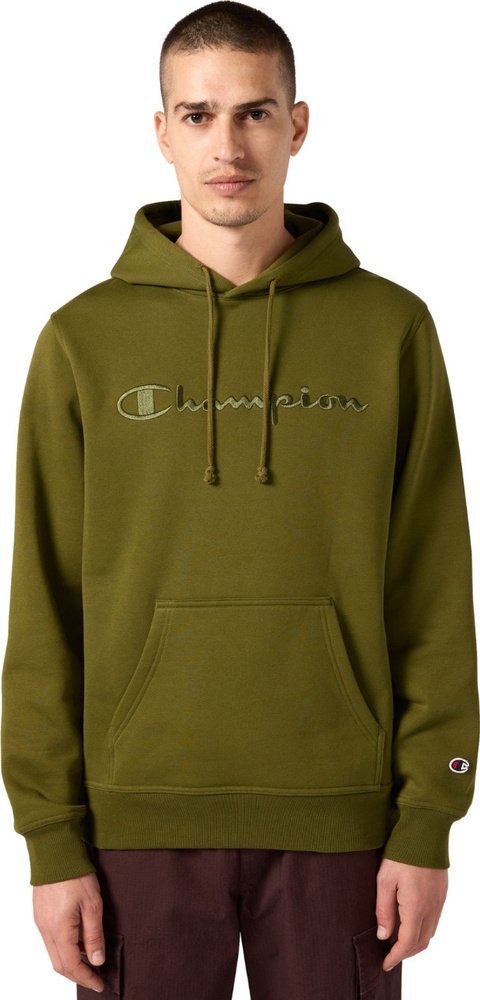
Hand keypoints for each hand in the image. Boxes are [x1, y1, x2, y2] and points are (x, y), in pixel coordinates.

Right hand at [32, 872, 104, 991]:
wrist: (56, 851)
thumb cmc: (75, 874)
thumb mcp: (92, 905)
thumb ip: (94, 935)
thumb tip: (96, 960)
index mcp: (59, 930)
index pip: (72, 965)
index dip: (87, 978)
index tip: (100, 984)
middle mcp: (46, 929)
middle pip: (60, 964)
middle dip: (78, 975)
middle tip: (96, 978)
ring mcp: (41, 922)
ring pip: (54, 953)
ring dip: (71, 962)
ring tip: (90, 962)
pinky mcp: (41, 914)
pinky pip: (51, 940)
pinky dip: (65, 948)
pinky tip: (78, 943)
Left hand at [376, 858, 447, 971]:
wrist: (425, 832)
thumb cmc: (402, 854)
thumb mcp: (384, 880)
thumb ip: (383, 910)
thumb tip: (383, 935)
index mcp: (415, 907)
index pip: (406, 943)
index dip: (395, 957)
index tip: (385, 964)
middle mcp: (431, 909)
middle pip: (420, 942)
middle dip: (405, 954)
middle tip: (389, 956)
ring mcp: (439, 902)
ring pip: (429, 933)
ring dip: (415, 943)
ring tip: (398, 943)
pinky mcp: (441, 894)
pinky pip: (434, 921)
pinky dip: (423, 930)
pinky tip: (411, 925)